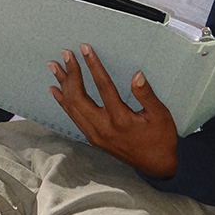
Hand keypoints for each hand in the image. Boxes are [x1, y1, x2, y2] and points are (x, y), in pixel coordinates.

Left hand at [49, 45, 177, 177]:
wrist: (157, 166)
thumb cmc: (161, 138)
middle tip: (65, 54)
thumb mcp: (161, 115)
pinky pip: (73, 118)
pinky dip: (63, 103)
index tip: (85, 49)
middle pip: (79, 97)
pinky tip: (56, 91)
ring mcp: (96, 135)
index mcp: (121, 119)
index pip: (103, 86)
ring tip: (54, 67)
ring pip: (72, 108)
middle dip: (71, 74)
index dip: (93, 66)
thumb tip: (137, 75)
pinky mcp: (93, 139)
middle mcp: (103, 128)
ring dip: (63, 85)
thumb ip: (146, 95)